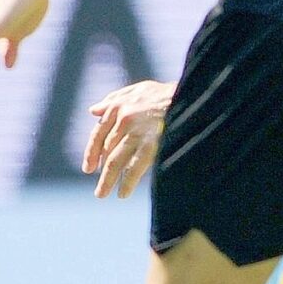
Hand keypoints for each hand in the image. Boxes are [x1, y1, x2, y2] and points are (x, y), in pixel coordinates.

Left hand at [83, 78, 175, 197]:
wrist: (193, 95)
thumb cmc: (169, 93)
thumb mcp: (140, 89)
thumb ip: (115, 99)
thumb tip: (93, 110)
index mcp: (119, 106)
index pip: (98, 133)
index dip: (92, 152)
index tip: (89, 168)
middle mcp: (124, 119)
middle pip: (107, 149)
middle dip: (102, 169)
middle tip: (99, 188)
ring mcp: (137, 133)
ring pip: (115, 161)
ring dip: (107, 180)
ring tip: (102, 194)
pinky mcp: (152, 144)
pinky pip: (135, 167)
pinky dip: (128, 182)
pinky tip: (123, 194)